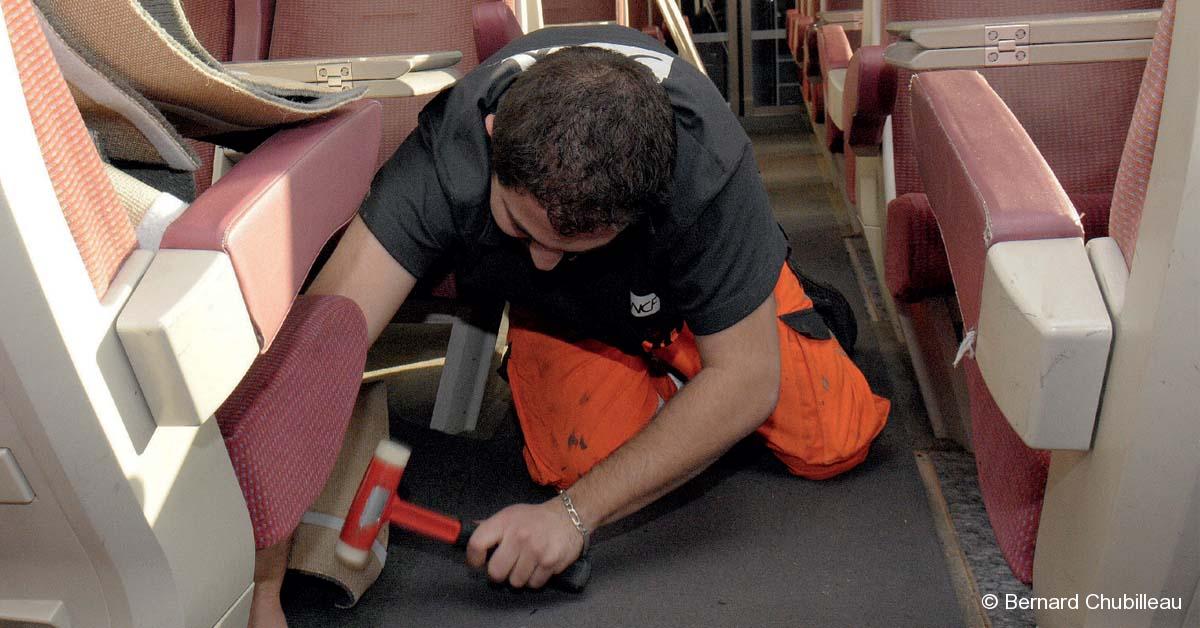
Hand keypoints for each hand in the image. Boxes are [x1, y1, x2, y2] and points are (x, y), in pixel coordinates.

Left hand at [465, 499, 583, 588]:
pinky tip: (539, 566)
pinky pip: (534, 584)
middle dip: (499, 574)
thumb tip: (468, 531)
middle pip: (495, 572)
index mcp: (504, 521)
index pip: (477, 544)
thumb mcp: (511, 514)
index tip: (479, 563)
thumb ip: (490, 526)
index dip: (474, 559)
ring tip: (527, 564)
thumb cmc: (536, 518)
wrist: (569, 516)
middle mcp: (518, 536)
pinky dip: (535, 579)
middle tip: (507, 567)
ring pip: (515, 582)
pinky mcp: (550, 562)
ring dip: (519, 577)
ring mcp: (535, 550)